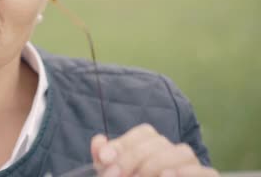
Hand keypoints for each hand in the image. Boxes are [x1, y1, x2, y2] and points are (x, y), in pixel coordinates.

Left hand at [90, 124, 217, 176]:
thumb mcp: (113, 174)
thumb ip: (104, 160)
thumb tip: (99, 141)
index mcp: (153, 145)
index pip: (145, 133)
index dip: (124, 145)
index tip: (105, 161)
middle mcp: (173, 151)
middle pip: (159, 142)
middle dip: (134, 158)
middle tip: (117, 175)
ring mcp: (191, 166)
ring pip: (182, 152)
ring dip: (156, 164)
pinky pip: (207, 171)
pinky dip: (188, 172)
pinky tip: (167, 176)